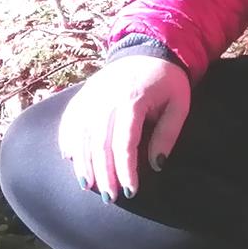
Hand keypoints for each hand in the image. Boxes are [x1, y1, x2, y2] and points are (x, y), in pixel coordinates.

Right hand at [55, 55, 188, 201]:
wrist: (147, 50)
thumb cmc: (167, 82)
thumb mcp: (179, 104)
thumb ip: (168, 133)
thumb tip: (157, 164)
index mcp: (133, 99)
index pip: (125, 142)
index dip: (126, 169)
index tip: (130, 191)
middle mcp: (107, 98)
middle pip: (100, 143)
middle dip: (103, 174)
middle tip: (109, 198)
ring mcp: (92, 96)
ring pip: (81, 135)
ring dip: (83, 164)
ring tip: (88, 186)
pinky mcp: (83, 96)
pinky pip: (70, 121)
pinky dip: (68, 141)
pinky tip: (71, 160)